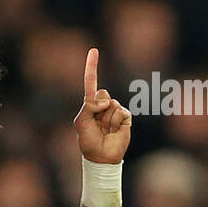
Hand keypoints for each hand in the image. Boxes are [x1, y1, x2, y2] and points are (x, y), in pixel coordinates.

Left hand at [74, 48, 131, 163]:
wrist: (102, 156)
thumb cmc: (88, 140)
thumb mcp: (81, 122)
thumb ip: (90, 107)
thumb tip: (106, 100)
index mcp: (90, 104)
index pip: (91, 82)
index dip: (92, 66)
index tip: (94, 50)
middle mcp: (103, 104)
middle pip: (103, 93)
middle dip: (98, 108)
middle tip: (97, 124)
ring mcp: (115, 110)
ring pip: (112, 104)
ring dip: (107, 119)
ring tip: (105, 130)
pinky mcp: (126, 117)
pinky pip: (121, 112)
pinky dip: (116, 122)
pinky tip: (114, 131)